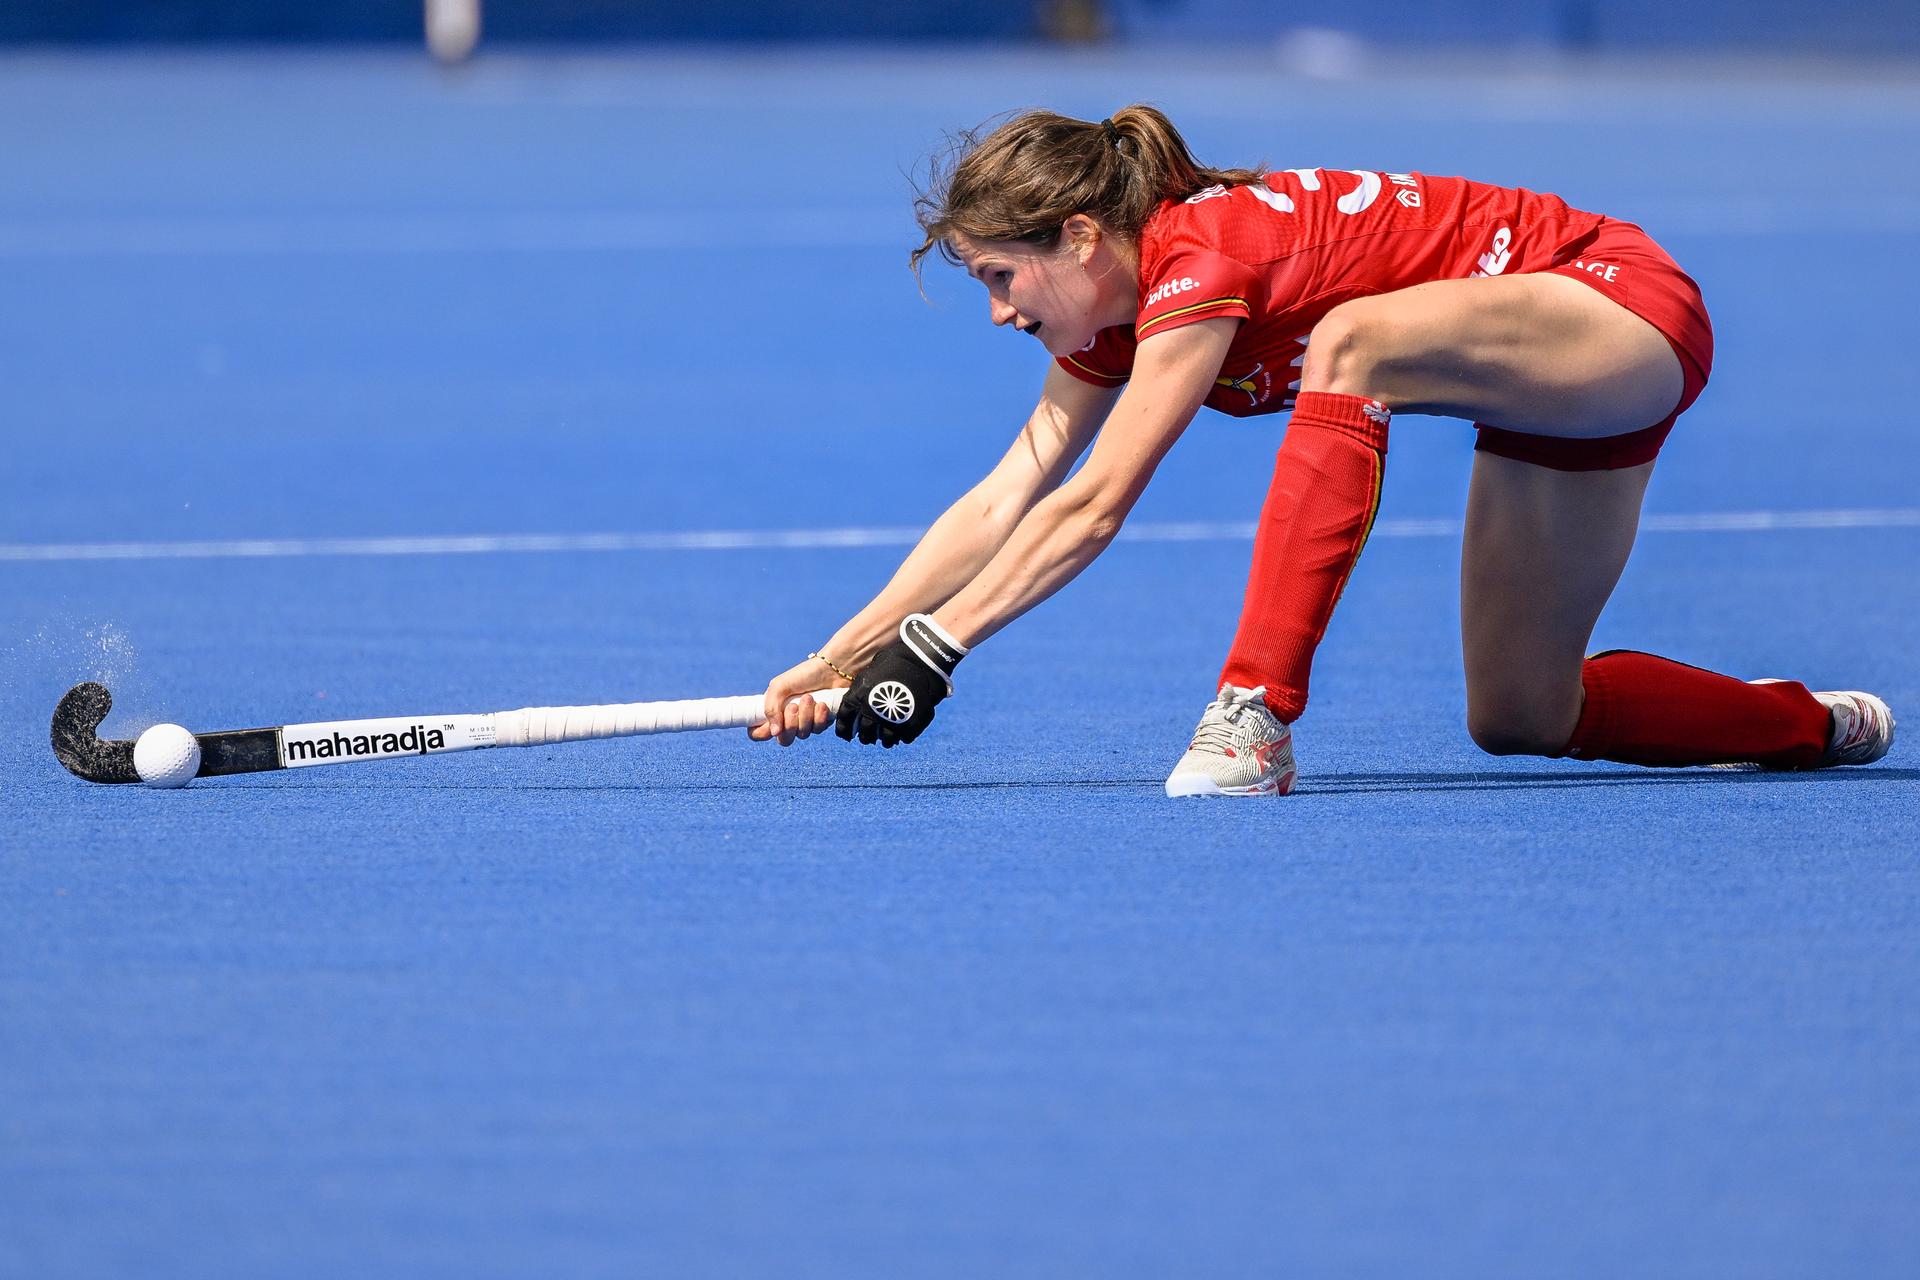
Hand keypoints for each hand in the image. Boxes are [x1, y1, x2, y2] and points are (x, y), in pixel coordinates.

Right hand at [749, 656, 846, 745]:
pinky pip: (817, 730)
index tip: (769, 725)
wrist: (832, 669)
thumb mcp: (779, 686)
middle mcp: (788, 720)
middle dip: (790, 724)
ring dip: (806, 716)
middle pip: (784, 740)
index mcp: (774, 711)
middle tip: (794, 706)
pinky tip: (822, 704)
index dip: (762, 734)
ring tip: (809, 697)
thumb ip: (771, 708)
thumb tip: (774, 733)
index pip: (759, 733)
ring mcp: (805, 723)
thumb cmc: (803, 675)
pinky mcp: (821, 722)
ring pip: (802, 734)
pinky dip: (819, 717)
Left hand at [835, 614, 967, 747]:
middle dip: (866, 736)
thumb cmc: (895, 662)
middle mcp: (871, 712)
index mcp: (858, 698)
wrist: (921, 660)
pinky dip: (901, 736)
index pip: (844, 721)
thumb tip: (856, 705)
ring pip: (884, 739)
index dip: (844, 730)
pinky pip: (902, 738)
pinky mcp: (909, 726)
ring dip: (884, 739)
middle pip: (865, 733)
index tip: (847, 734)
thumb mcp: (870, 673)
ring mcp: (891, 721)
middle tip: (869, 736)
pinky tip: (902, 731)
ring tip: (887, 737)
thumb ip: (861, 690)